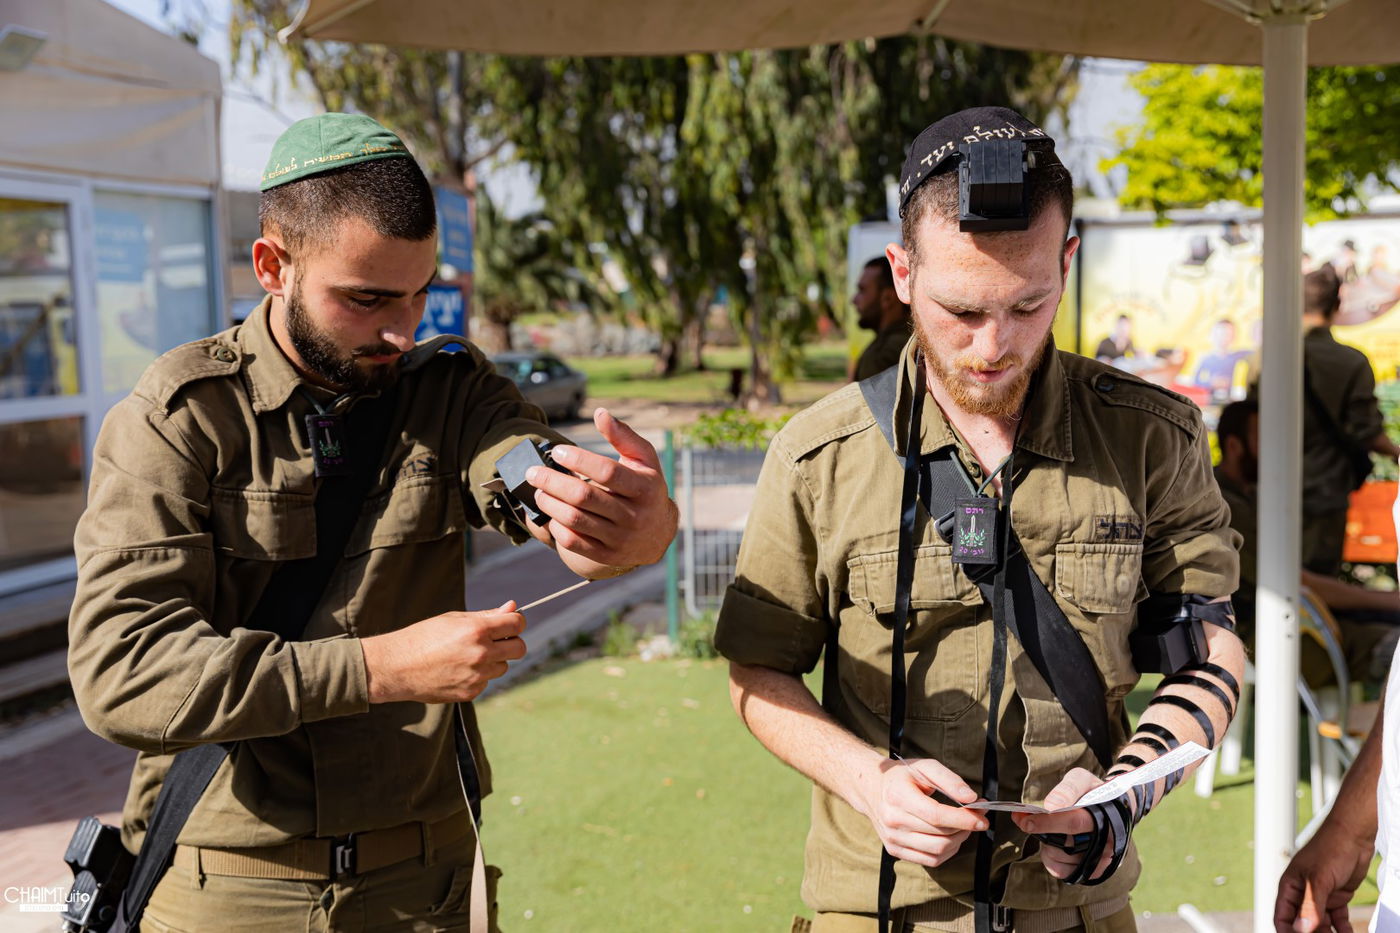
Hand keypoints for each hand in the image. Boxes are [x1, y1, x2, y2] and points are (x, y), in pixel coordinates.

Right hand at [361, 601, 525, 703]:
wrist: (397, 667)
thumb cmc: (423, 637)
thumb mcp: (454, 619)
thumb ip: (486, 616)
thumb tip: (512, 607)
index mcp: (477, 630)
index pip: (516, 624)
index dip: (516, 621)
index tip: (510, 623)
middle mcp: (481, 653)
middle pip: (519, 649)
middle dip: (512, 642)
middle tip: (497, 641)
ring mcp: (476, 676)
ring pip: (503, 667)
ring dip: (493, 661)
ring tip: (467, 656)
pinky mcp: (470, 693)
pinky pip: (486, 682)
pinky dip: (478, 676)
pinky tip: (458, 670)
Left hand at [526, 408, 678, 571]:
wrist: (657, 533)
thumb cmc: (645, 486)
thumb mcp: (643, 459)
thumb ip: (623, 435)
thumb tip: (600, 414)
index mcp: (645, 488)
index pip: (607, 472)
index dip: (579, 460)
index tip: (557, 452)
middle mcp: (635, 516)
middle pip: (584, 497)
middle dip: (552, 481)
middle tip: (533, 472)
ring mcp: (620, 538)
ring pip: (575, 520)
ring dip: (549, 503)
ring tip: (537, 491)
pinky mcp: (607, 555)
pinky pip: (574, 542)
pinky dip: (556, 526)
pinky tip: (550, 513)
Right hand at [855, 757, 986, 867]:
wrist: (871, 788)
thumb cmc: (901, 776)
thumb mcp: (924, 767)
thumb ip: (949, 779)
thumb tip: (972, 797)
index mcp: (898, 797)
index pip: (936, 815)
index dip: (963, 819)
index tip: (982, 818)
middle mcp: (893, 821)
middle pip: (940, 835)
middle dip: (966, 829)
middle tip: (977, 818)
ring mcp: (893, 839)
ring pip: (937, 851)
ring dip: (959, 841)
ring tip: (964, 827)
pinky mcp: (895, 850)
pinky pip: (929, 860)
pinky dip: (947, 852)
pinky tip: (951, 838)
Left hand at [1011, 768, 1125, 881]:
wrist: (1113, 810)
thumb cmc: (1093, 792)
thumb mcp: (1082, 780)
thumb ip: (1067, 789)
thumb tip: (1050, 806)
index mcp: (1105, 817)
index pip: (1074, 822)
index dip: (1048, 822)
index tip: (1026, 821)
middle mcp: (1107, 842)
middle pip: (1065, 843)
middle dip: (1042, 832)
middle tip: (1026, 821)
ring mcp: (1100, 859)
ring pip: (1061, 857)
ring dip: (1047, 844)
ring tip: (1052, 830)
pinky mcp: (1091, 871)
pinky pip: (1062, 871)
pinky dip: (1051, 859)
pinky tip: (1054, 845)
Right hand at [1273, 818, 1373, 932]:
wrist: (1354, 836)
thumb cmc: (1330, 848)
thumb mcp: (1318, 880)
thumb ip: (1310, 906)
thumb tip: (1301, 929)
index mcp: (1290, 887)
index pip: (1282, 917)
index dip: (1287, 932)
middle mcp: (1303, 894)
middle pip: (1302, 924)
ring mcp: (1320, 896)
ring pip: (1320, 924)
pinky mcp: (1336, 897)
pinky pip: (1337, 920)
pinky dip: (1342, 929)